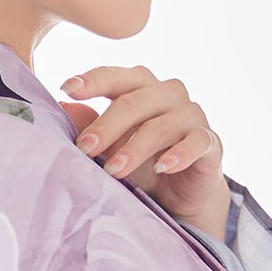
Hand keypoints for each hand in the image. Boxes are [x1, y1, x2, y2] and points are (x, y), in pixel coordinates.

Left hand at [59, 65, 228, 227]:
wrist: (180, 194)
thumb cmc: (140, 160)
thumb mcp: (110, 145)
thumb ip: (89, 124)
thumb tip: (60, 106)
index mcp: (140, 86)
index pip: (115, 76)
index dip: (92, 80)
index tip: (67, 88)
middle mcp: (167, 93)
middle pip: (134, 100)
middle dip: (107, 125)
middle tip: (84, 147)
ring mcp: (192, 115)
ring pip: (161, 124)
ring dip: (135, 147)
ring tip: (114, 169)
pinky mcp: (211, 141)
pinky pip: (197, 141)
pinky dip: (179, 154)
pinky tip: (162, 168)